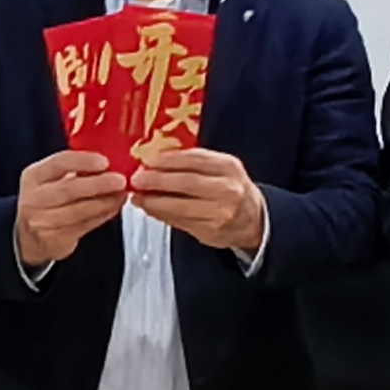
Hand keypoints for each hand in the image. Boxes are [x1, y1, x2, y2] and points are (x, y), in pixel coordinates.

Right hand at [14, 148, 130, 267]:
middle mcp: (34, 199)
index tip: (105, 162)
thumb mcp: (51, 179)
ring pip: (80, 211)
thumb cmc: (47, 199)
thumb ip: (75, 169)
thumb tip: (111, 162)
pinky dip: (103, 215)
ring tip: (121, 194)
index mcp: (34, 176)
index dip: (83, 161)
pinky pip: (85, 226)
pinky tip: (114, 207)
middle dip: (98, 184)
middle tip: (120, 180)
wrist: (27, 236)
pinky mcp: (55, 240)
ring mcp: (43, 222)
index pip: (58, 163)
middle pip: (69, 190)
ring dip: (105, 202)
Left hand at [129, 143, 266, 253]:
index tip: (147, 160)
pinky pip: (179, 221)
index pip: (194, 158)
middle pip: (186, 182)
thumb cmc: (231, 189)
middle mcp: (227, 189)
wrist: (253, 218)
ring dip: (154, 201)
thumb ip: (193, 164)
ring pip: (180, 205)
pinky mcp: (210, 230)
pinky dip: (161, 214)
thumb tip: (154, 162)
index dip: (167, 159)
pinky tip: (150, 208)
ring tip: (138, 196)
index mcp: (228, 166)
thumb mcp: (220, 169)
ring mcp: (219, 212)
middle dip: (156, 180)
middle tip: (136, 179)